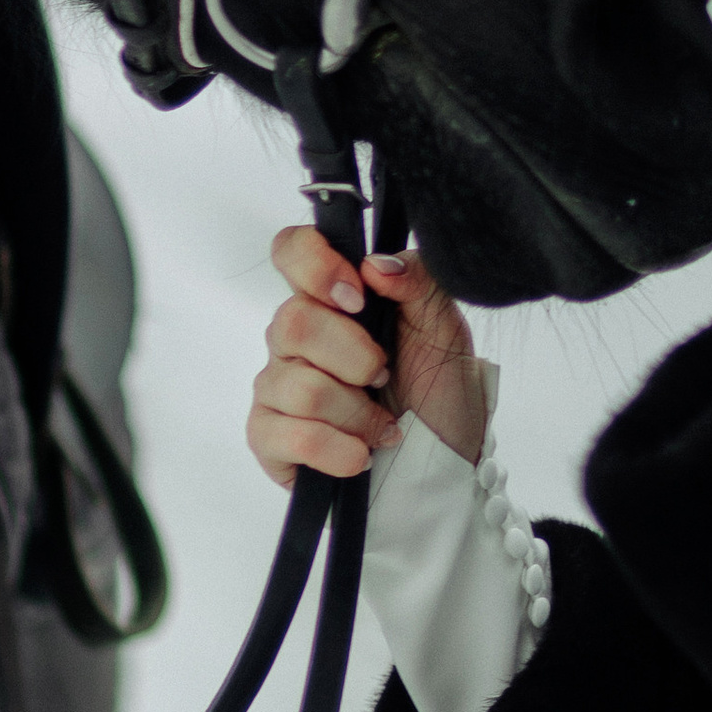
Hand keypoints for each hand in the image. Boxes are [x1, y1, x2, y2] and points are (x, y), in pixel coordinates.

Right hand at [246, 226, 489, 488]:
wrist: (442, 460)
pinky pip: (291, 436)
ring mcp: (276, 387)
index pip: (291, 251)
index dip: (315, 266)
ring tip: (381, 424)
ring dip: (357, 413)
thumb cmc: (436, 388)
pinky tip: (361, 453)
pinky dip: (338, 449)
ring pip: (299, 387)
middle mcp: (293, 338)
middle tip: (384, 375)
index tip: (358, 298)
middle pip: (293, 323)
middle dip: (356, 357)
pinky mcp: (268, 438)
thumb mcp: (443, 327)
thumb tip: (376, 265)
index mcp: (330, 299)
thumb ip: (417, 281)